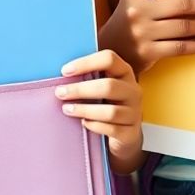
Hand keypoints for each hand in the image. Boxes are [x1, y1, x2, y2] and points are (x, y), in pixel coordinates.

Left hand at [56, 49, 142, 172]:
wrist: (124, 135)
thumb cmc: (105, 104)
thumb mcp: (99, 87)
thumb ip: (86, 77)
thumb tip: (60, 74)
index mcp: (124, 72)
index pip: (109, 59)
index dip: (86, 63)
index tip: (64, 71)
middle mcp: (133, 90)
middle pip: (108, 86)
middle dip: (80, 89)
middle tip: (60, 93)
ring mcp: (135, 113)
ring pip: (110, 111)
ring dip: (85, 110)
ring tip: (67, 109)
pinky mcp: (131, 132)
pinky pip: (112, 129)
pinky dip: (95, 126)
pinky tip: (83, 123)